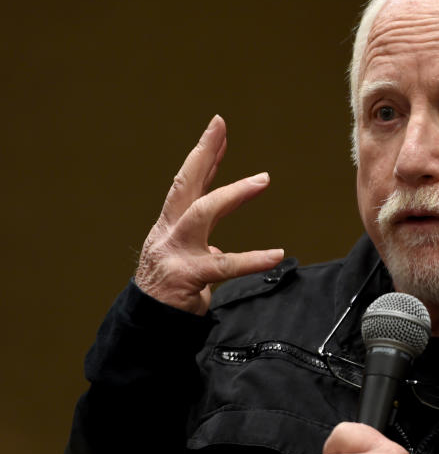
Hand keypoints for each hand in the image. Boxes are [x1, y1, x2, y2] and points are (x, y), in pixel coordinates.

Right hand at [134, 115, 283, 313]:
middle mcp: (169, 232)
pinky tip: (275, 254)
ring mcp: (176, 252)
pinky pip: (224, 266)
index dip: (205, 156)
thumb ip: (203, 251)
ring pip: (202, 212)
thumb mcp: (187, 262)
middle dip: (202, 153)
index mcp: (172, 226)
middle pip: (185, 184)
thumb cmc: (170, 292)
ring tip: (262, 180)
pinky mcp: (187, 276)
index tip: (219, 128)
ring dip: (233, 194)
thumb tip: (220, 251)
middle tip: (220, 127)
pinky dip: (253, 260)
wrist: (148, 325)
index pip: (189, 183)